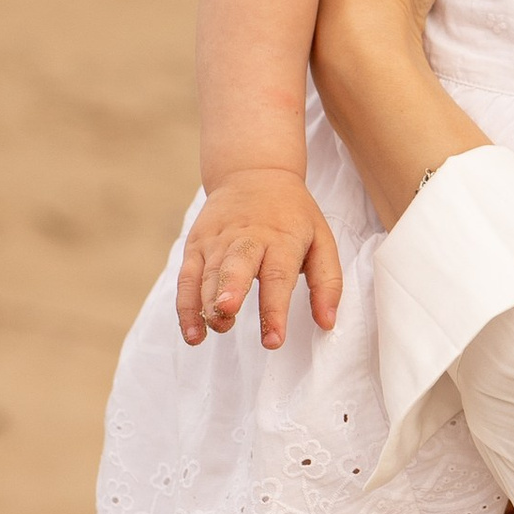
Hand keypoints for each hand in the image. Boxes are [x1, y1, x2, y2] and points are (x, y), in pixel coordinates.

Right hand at [176, 166, 343, 349]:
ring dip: (208, 303)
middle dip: (230, 290)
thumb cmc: (292, 215)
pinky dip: (186, 306)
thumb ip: (328, 283)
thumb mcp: (322, 240)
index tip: (273, 340)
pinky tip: (193, 332)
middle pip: (236, 266)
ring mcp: (217, 240)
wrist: (253, 172)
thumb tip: (328, 323)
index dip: (274, 309)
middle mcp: (246, 238)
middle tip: (227, 312)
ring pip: (207, 274)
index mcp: (281, 238)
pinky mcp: (196, 245)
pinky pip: (186, 279)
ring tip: (218, 327)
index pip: (278, 276)